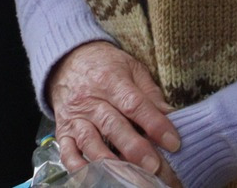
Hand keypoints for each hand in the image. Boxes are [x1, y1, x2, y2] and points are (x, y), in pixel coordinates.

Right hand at [47, 40, 180, 180]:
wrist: (68, 60)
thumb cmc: (107, 66)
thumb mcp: (132, 69)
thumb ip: (150, 94)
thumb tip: (171, 116)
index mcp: (111, 80)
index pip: (134, 103)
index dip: (154, 123)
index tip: (173, 142)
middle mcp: (90, 99)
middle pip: (112, 125)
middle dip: (134, 148)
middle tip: (154, 166)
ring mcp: (75, 117)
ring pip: (90, 141)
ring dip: (108, 160)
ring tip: (127, 176)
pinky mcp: (63, 131)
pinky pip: (67, 151)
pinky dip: (78, 167)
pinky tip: (94, 176)